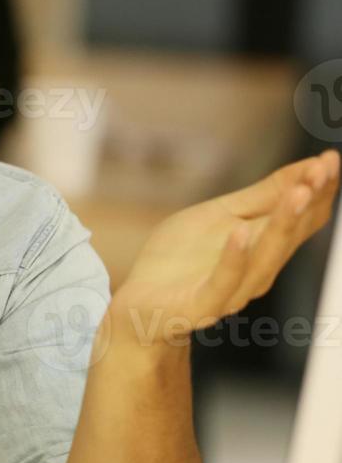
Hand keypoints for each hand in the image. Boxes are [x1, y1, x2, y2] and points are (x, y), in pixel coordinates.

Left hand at [111, 150, 338, 342]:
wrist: (140, 305)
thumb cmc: (181, 259)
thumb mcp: (220, 216)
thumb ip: (261, 197)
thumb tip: (308, 167)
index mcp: (266, 248)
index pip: (303, 218)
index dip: (319, 189)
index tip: (331, 157)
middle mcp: (259, 270)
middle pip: (290, 235)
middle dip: (309, 200)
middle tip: (324, 168)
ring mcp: (232, 290)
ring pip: (265, 257)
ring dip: (283, 223)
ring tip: (299, 192)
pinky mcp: (202, 305)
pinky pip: (223, 282)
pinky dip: (234, 258)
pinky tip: (242, 232)